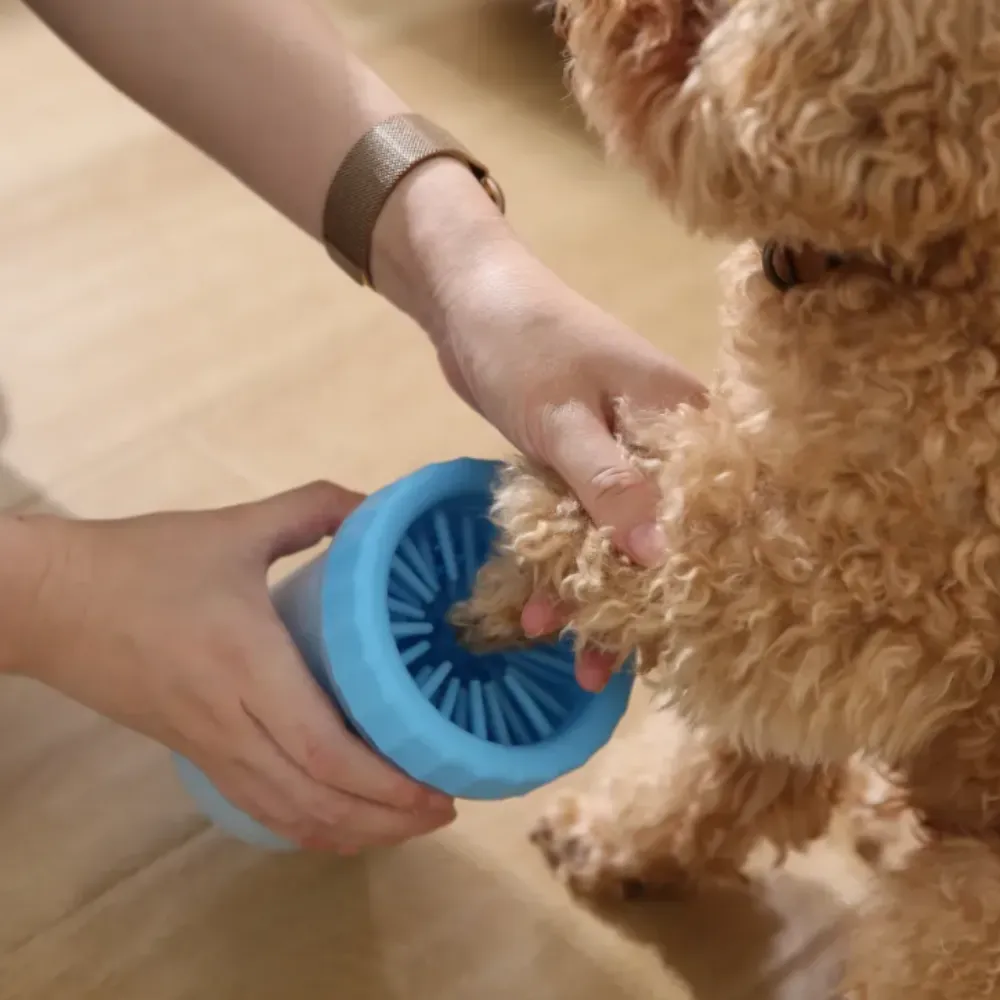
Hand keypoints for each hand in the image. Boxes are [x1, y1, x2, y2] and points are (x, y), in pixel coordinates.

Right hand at [2, 484, 454, 851]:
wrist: (50, 601)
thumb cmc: (144, 562)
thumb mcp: (234, 526)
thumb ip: (310, 508)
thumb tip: (371, 506)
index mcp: (249, 669)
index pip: (325, 752)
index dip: (386, 783)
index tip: (439, 787)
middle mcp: (232, 724)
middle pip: (317, 800)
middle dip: (386, 819)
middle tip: (443, 811)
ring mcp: (209, 748)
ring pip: (286, 815)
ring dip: (351, 832)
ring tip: (404, 824)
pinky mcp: (192, 754)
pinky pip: (255, 808)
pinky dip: (304, 828)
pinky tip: (336, 825)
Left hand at [434, 245, 706, 689]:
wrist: (463, 299)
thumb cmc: (522, 341)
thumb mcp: (563, 416)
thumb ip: (607, 484)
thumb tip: (659, 558)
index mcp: (679, 417)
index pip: (707, 508)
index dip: (697, 577)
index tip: (683, 642)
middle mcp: (658, 441)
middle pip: (662, 535)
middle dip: (634, 604)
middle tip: (609, 670)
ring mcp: (615, 453)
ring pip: (615, 538)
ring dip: (587, 594)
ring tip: (563, 657)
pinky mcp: (576, 463)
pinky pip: (577, 526)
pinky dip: (557, 565)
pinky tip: (535, 608)